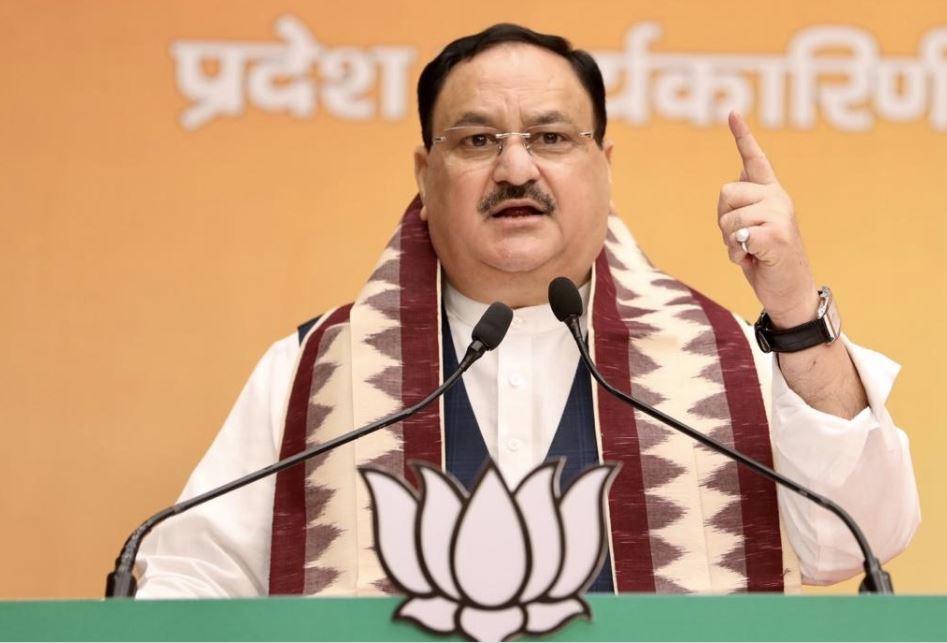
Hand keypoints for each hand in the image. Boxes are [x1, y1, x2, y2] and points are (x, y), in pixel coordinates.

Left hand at [717, 111, 818, 326]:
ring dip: (729, 243)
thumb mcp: (752, 229)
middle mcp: (777, 198)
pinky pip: (738, 238)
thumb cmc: (766, 260)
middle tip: (740, 240)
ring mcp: (780, 216)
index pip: (755, 160)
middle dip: (722, 221)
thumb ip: (743, 207)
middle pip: (725, 194)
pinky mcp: (778, 236)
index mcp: (770, 194)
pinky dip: (737, 255)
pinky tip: (752, 261)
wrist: (789, 291)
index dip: (743, 136)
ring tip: (748, 252)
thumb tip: (734, 184)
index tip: (732, 112)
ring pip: (728, 220)